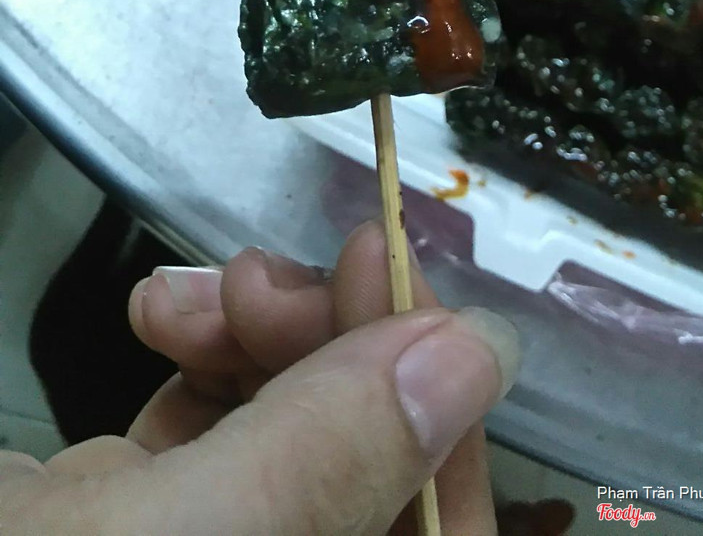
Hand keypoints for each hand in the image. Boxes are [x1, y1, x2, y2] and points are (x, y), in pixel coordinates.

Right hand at [0, 222, 518, 533]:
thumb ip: (327, 465)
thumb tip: (484, 354)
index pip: (444, 532)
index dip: (436, 405)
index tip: (385, 274)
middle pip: (371, 470)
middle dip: (327, 347)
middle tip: (259, 275)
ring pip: (296, 432)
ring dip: (258, 334)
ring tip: (183, 292)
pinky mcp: (137, 525)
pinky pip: (215, 428)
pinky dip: (201, 352)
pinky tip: (156, 311)